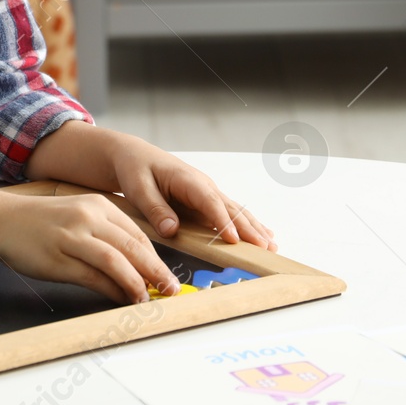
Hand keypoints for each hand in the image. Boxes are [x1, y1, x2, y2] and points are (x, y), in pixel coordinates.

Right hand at [0, 191, 182, 304]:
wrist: (3, 220)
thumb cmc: (42, 222)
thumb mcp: (79, 216)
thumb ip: (106, 235)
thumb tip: (136, 265)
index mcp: (99, 205)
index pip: (137, 234)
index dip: (156, 258)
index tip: (167, 275)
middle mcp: (88, 218)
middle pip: (133, 248)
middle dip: (156, 272)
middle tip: (170, 289)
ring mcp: (72, 237)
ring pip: (116, 262)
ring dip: (136, 284)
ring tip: (146, 299)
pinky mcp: (58, 259)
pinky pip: (93, 277)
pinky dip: (111, 290)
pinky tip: (120, 299)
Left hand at [111, 138, 276, 251]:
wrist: (134, 156)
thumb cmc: (136, 168)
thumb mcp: (138, 188)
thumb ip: (155, 209)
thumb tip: (172, 229)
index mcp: (188, 180)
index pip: (210, 202)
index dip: (223, 221)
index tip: (234, 240)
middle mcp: (203, 186)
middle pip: (231, 209)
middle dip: (249, 229)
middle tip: (265, 248)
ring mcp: (207, 193)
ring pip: (236, 212)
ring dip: (254, 228)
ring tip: (271, 246)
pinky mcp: (205, 202)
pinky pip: (229, 214)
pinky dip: (248, 225)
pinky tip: (263, 235)